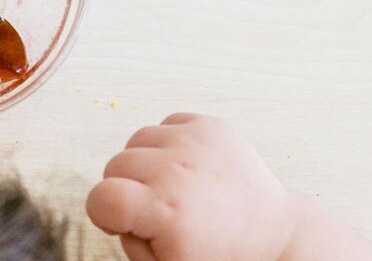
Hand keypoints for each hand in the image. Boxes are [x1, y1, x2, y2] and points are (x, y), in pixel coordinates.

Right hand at [87, 113, 300, 260]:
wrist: (270, 232)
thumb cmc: (219, 253)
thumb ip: (129, 240)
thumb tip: (117, 210)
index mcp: (166, 212)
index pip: (101, 197)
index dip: (102, 212)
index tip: (121, 220)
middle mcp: (179, 171)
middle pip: (115, 164)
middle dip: (125, 187)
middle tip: (154, 207)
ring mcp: (196, 142)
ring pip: (137, 139)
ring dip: (145, 162)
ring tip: (172, 185)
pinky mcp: (210, 126)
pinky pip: (164, 124)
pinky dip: (168, 144)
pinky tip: (186, 167)